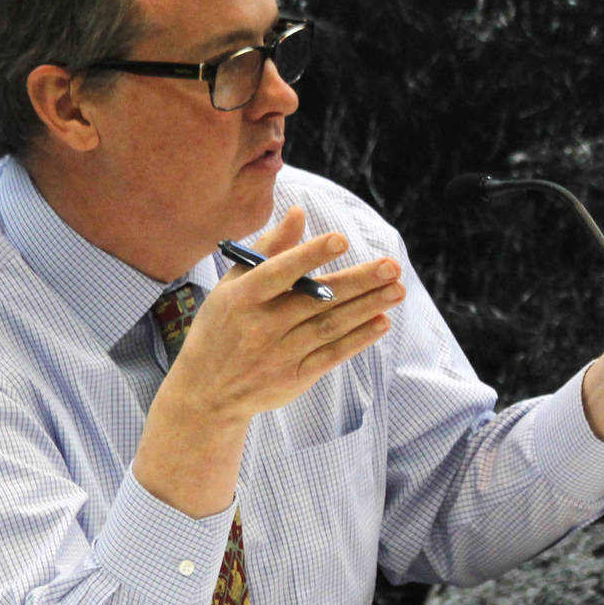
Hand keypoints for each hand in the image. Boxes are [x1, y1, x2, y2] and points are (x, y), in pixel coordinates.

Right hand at [167, 207, 404, 421]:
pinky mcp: (294, 377)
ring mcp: (279, 354)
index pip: (279, 272)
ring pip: (330, 326)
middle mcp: (261, 325)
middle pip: (316, 300)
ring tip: (397, 290)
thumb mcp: (232, 284)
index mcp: (242, 297)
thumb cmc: (223, 326)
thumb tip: (299, 212)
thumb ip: (269, 248)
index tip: (341, 239)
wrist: (206, 392)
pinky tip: (381, 322)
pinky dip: (358, 339)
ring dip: (367, 307)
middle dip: (358, 282)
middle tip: (392, 267)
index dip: (309, 255)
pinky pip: (332, 355)